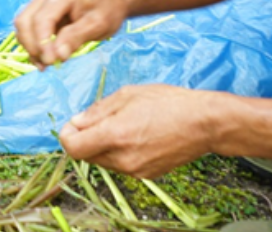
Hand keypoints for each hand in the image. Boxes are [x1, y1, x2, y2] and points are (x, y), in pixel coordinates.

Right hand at [13, 0, 127, 67]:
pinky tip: (45, 57)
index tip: (51, 62)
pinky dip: (33, 43)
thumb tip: (57, 56)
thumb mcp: (99, 25)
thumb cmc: (108, 10)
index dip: (42, 42)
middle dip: (33, 45)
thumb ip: (76, 38)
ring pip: (23, 24)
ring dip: (30, 46)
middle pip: (25, 20)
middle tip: (48, 65)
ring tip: (47, 63)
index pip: (42, 19)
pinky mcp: (40, 7)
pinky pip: (28, 27)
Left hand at [60, 84, 221, 178]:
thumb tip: (76, 123)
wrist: (204, 123)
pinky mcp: (148, 175)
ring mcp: (136, 170)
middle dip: (85, 139)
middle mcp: (123, 158)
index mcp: (115, 136)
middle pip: (87, 156)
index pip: (73, 148)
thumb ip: (97, 111)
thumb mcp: (127, 95)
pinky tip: (136, 136)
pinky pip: (121, 165)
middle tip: (96, 120)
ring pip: (104, 161)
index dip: (67, 136)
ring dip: (102, 146)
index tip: (72, 125)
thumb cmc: (167, 102)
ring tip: (121, 125)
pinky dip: (119, 153)